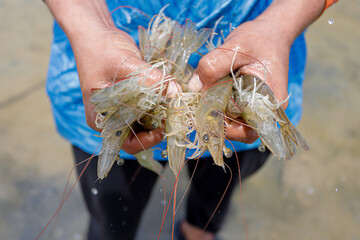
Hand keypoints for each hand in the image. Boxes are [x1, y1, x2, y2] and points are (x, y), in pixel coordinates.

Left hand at [192, 18, 291, 143]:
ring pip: (226, 119)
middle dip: (211, 117)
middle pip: (234, 129)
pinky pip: (224, 108)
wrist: (269, 32)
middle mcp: (262, 112)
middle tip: (193, 100)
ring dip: (209, 108)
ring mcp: (250, 108)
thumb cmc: (259, 39)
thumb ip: (213, 66)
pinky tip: (203, 85)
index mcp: (270, 104)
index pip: (247, 132)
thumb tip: (192, 88)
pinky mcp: (240, 101)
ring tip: (198, 88)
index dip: (224, 128)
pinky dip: (210, 100)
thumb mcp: (235, 47)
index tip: (204, 110)